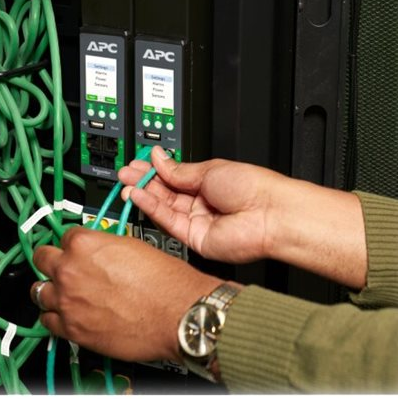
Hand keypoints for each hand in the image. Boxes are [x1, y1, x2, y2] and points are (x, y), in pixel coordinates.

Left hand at [30, 227, 222, 361]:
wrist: (178, 314)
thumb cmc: (166, 282)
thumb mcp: (134, 246)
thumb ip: (106, 248)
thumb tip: (100, 253)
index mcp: (85, 244)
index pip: (64, 236)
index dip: (74, 244)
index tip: (77, 250)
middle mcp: (70, 270)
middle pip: (42, 259)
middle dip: (52, 262)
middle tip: (64, 267)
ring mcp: (68, 302)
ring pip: (38, 292)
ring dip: (51, 290)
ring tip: (64, 293)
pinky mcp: (73, 330)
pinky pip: (47, 321)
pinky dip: (54, 318)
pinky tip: (66, 315)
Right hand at [118, 146, 286, 262]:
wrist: (270, 213)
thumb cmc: (253, 188)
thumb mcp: (209, 169)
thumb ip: (179, 170)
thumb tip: (159, 159)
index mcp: (209, 183)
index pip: (174, 176)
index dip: (155, 170)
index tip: (139, 162)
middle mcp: (202, 203)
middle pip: (166, 193)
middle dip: (145, 181)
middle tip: (127, 172)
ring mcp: (198, 222)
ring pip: (164, 208)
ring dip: (144, 194)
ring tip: (127, 182)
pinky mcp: (194, 239)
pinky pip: (168, 222)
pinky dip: (151, 208)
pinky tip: (139, 195)